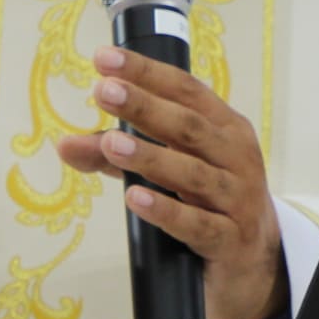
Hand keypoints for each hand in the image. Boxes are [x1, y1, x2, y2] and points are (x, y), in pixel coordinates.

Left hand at [56, 46, 286, 318]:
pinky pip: (197, 224)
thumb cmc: (207, 201)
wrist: (254, 260)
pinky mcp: (229, 240)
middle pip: (188, 126)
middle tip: (103, 91)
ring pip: (193, 173)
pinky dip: (166, 211)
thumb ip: (116, 156)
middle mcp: (236, 156)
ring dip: (150, 156)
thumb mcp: (167, 170)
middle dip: (144, 107)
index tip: (105, 58)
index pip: (185, 91)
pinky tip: (135, 199)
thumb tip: (65, 145)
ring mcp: (237, 199)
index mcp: (224, 127)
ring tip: (110, 143)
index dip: (146, 73)